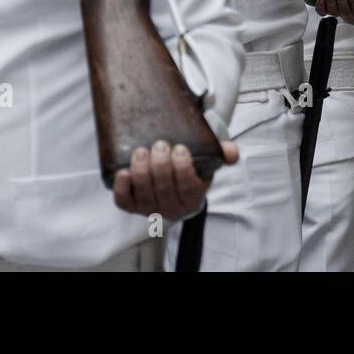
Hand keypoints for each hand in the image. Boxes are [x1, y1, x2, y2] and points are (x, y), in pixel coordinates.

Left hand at [112, 140, 239, 220]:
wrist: (173, 180)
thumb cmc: (192, 166)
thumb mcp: (210, 159)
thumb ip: (223, 153)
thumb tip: (232, 154)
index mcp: (193, 198)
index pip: (188, 187)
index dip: (183, 169)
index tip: (181, 148)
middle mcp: (172, 208)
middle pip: (164, 190)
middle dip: (160, 166)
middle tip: (160, 145)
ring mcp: (150, 208)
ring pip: (144, 195)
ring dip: (141, 172)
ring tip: (141, 152)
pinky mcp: (132, 205)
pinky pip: (124, 202)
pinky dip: (122, 188)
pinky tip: (123, 172)